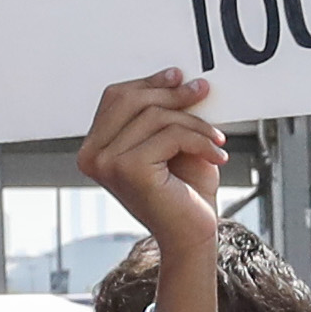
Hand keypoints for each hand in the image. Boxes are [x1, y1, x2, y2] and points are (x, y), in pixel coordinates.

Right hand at [76, 71, 231, 270]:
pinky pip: (171, 135)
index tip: (180, 76)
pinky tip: (218, 156)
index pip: (116, 98)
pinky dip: (200, 141)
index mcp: (95, 148)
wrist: (192, 236)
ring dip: (195, 123)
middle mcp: (93, 156)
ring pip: (156, 116)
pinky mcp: (130, 169)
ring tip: (217, 139)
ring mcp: (107, 163)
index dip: (149, 82)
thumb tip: (181, 78)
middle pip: (132, 100)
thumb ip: (166, 113)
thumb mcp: (173, 142)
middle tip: (204, 91)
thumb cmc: (184, 192)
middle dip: (173, 93)